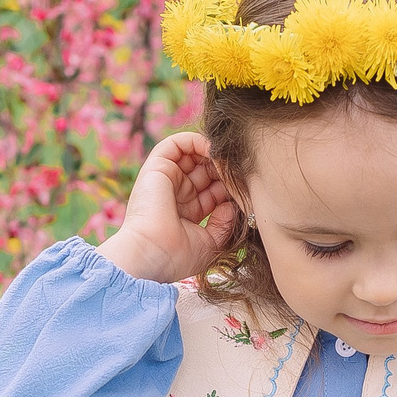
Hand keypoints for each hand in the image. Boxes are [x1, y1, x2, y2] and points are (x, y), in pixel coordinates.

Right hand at [94, 132, 240, 283]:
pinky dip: (197, 141)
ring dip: (214, 154)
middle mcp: (175, 194)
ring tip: (228, 162)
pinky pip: (178, 143)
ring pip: (194, 155)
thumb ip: (224, 223)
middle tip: (241, 172)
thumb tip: (232, 205)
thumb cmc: (176, 255)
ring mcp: (165, 179)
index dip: (230, 187)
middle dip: (224, 169)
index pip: (213, 190)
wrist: (151, 254)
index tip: (246, 190)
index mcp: (186, 212)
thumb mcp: (210, 242)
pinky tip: (214, 151)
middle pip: (206, 170)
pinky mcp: (156, 166)